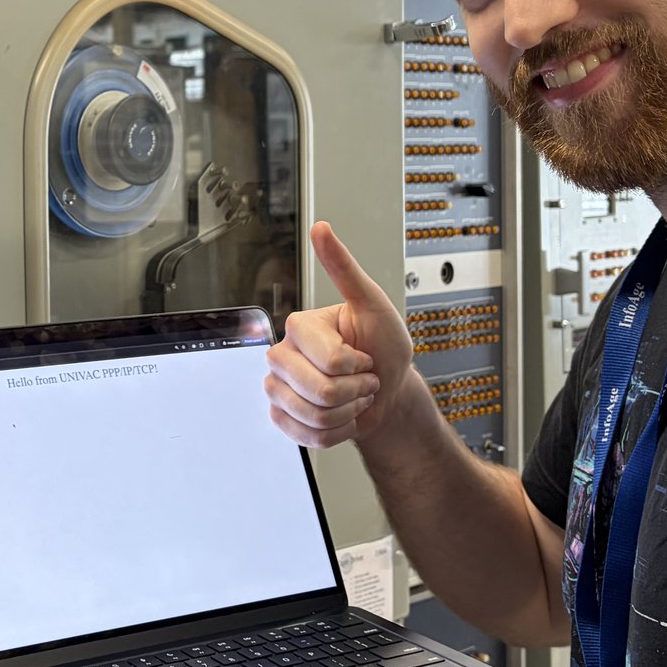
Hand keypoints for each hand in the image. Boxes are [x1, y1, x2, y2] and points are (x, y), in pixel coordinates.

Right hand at [264, 222, 414, 449]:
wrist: (388, 391)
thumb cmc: (383, 346)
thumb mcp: (373, 304)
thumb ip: (344, 268)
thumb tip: (321, 229)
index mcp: (299, 327)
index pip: (330, 361)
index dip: (358, 366)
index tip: (366, 355)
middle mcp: (282, 355)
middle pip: (318, 392)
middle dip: (354, 392)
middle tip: (362, 378)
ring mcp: (278, 387)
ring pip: (312, 418)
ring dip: (347, 413)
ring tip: (353, 395)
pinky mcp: (281, 416)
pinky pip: (306, 437)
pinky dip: (336, 433)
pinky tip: (341, 415)